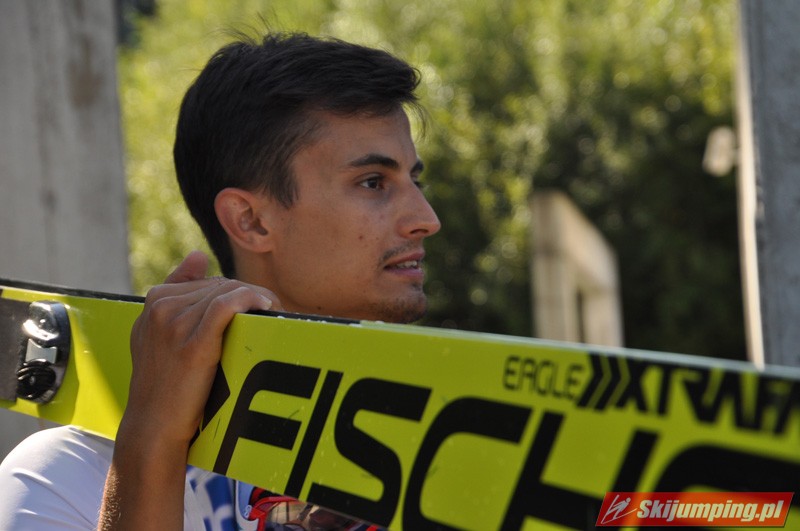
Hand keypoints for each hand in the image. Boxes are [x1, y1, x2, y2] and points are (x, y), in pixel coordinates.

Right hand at [121, 250, 280, 448]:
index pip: (207, 282)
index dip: (236, 290)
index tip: (256, 304)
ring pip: (227, 293)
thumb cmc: (164, 386)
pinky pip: (228, 305)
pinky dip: (250, 299)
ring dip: (257, 298)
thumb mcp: (157, 335)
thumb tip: (198, 254)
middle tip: (274, 309)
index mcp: (154, 302)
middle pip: (220, 285)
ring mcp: (175, 323)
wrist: (153, 428)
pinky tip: (267, 306)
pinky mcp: (192, 342)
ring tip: (275, 312)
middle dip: (249, 295)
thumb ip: (176, 292)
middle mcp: (161, 307)